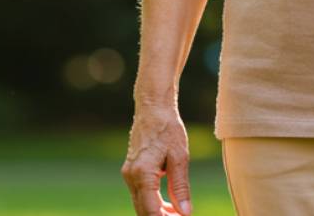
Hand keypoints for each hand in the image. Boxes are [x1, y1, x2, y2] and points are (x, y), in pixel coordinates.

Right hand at [122, 101, 193, 215]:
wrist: (153, 108)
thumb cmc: (168, 129)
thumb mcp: (180, 158)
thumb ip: (181, 187)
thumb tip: (185, 213)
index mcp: (142, 174)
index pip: (151, 211)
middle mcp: (131, 176)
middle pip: (143, 211)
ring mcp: (128, 174)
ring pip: (141, 204)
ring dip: (158, 213)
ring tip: (178, 214)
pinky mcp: (131, 171)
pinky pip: (140, 194)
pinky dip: (153, 203)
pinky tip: (169, 205)